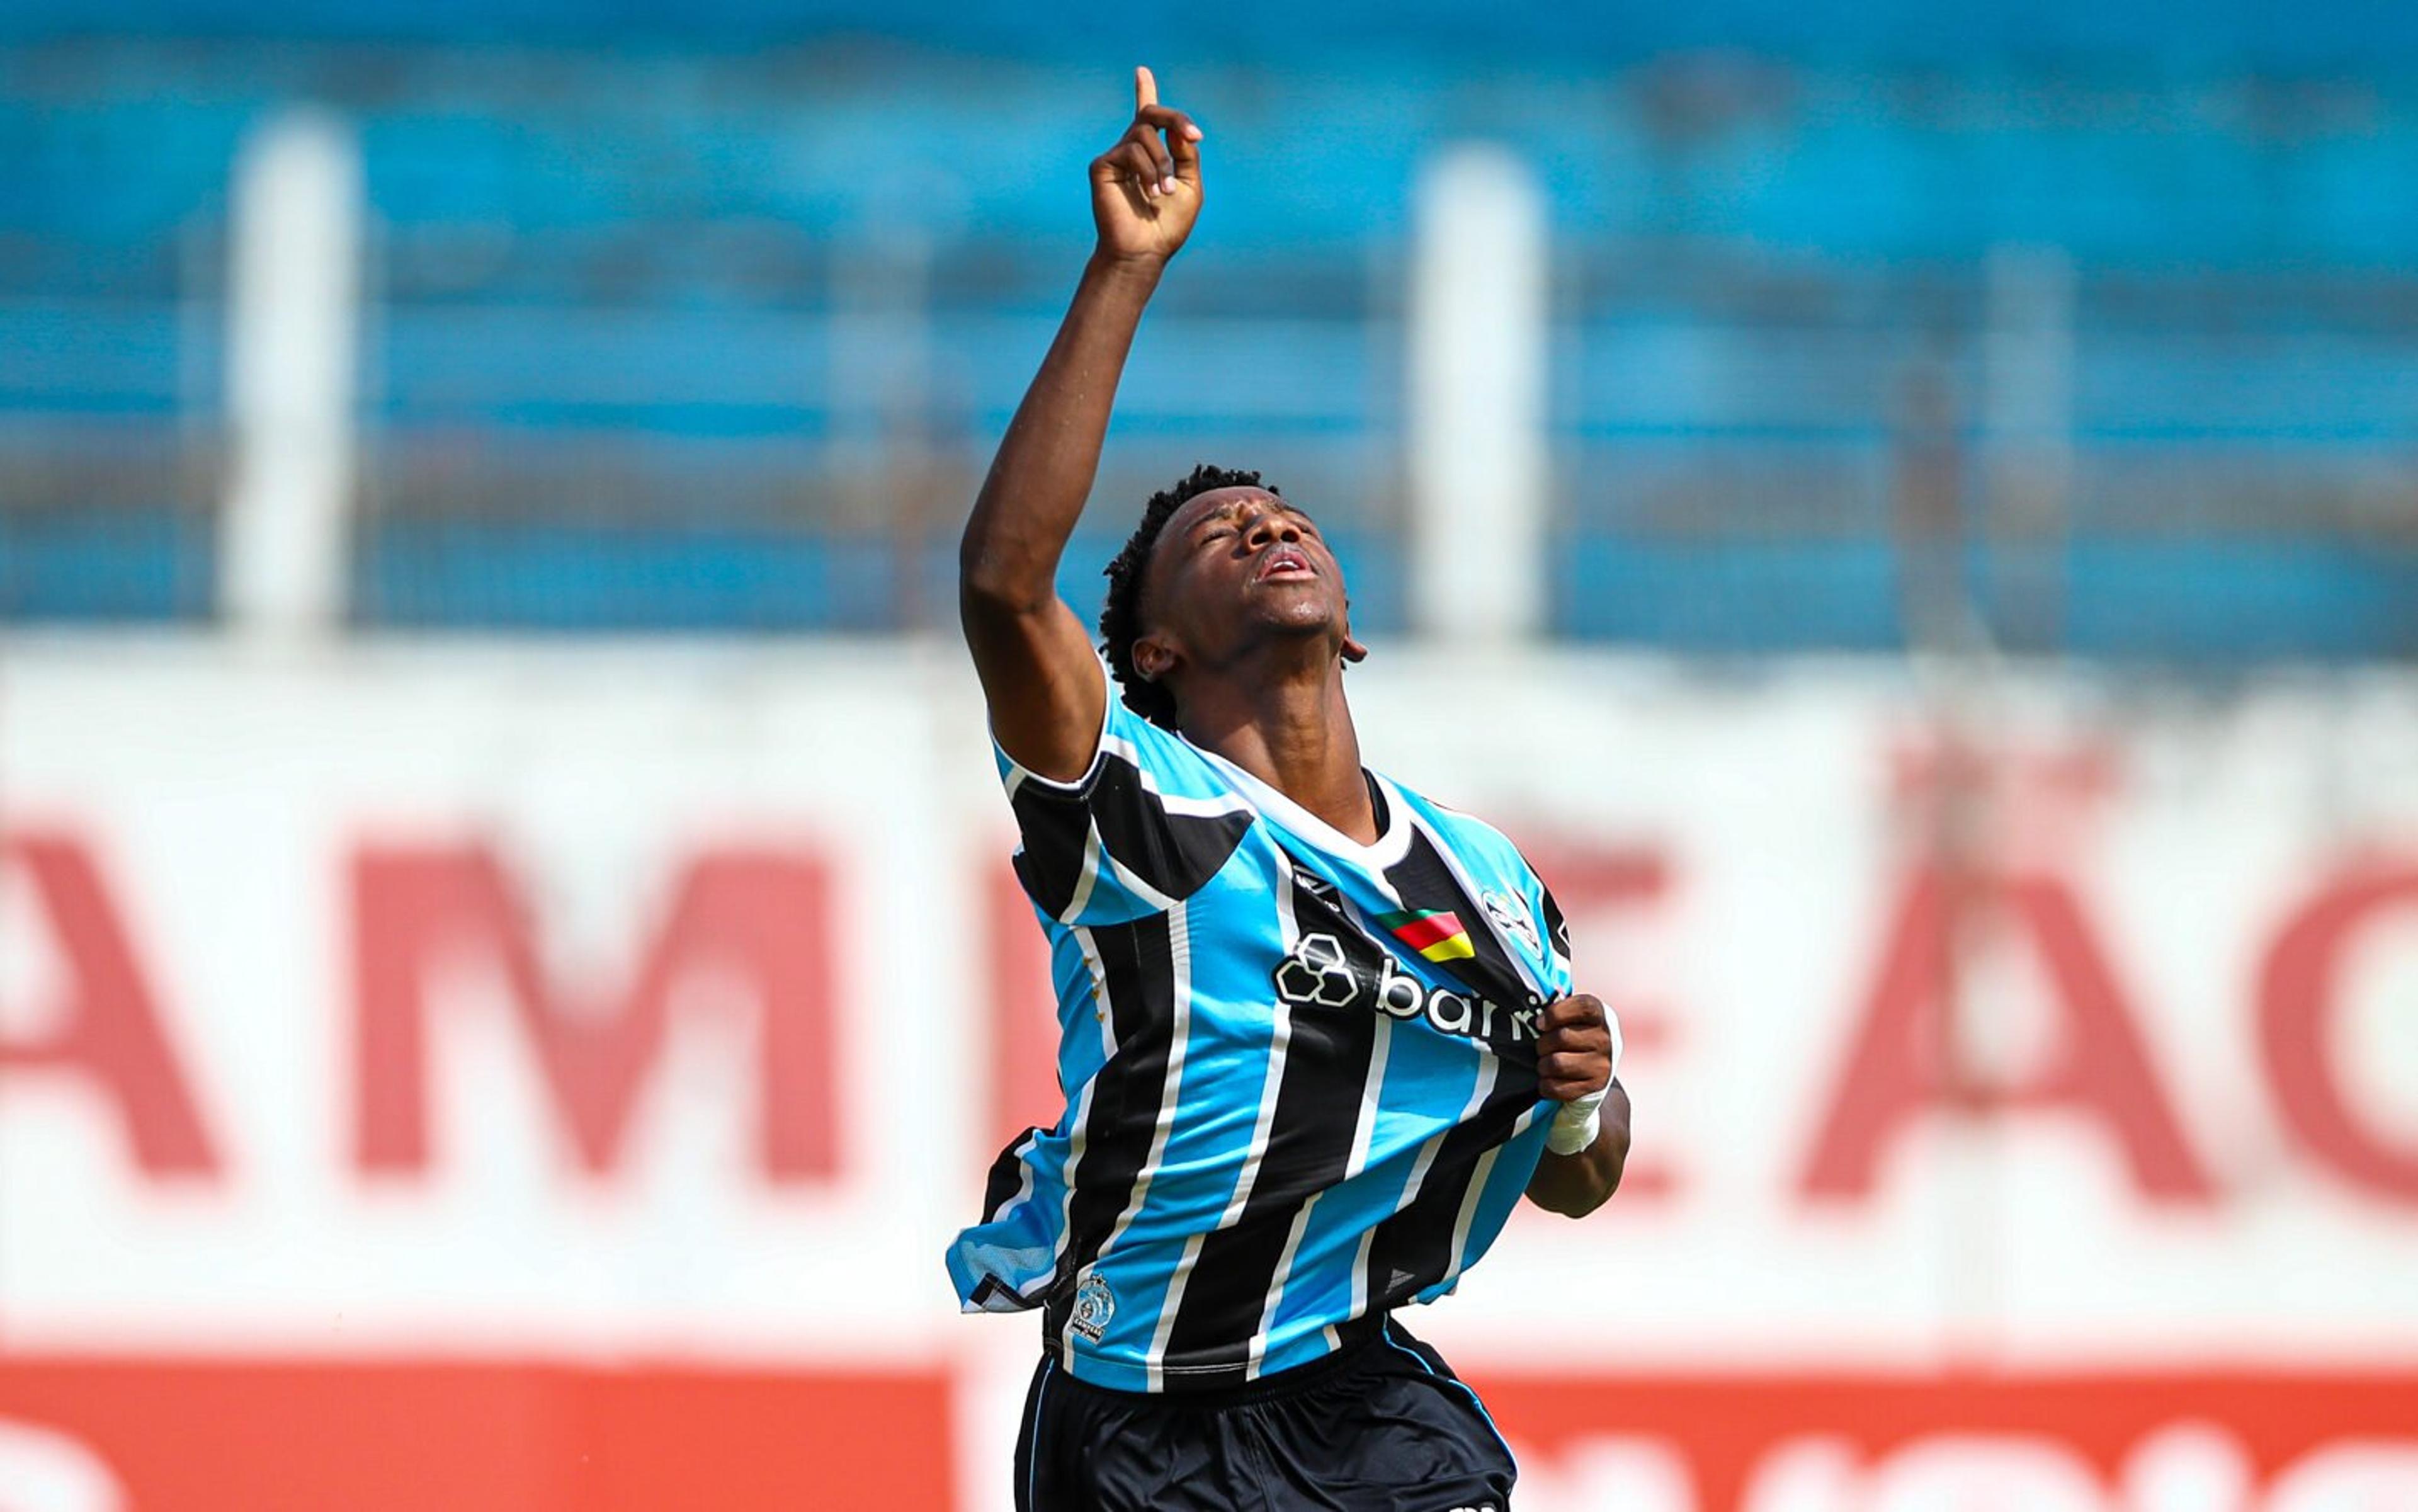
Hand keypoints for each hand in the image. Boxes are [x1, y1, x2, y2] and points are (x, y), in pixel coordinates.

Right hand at [1091, 66, 1203, 264]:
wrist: (1144, 251)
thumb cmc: (1168, 224)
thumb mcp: (1189, 185)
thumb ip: (1185, 154)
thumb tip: (1177, 128)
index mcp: (1153, 154)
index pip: (1147, 117)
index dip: (1143, 91)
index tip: (1141, 70)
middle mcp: (1131, 150)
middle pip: (1150, 114)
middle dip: (1175, 118)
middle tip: (1194, 137)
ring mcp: (1115, 156)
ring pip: (1144, 135)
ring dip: (1162, 163)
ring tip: (1164, 192)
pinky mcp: (1102, 166)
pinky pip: (1130, 151)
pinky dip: (1147, 170)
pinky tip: (1150, 192)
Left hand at [1536, 993, 1615, 1103]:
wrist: (1599, 1071)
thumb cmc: (1578, 1035)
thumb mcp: (1575, 1017)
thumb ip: (1559, 1007)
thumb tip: (1534, 1005)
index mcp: (1601, 1015)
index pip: (1581, 1007)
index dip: (1555, 1014)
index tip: (1541, 1023)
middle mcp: (1606, 1039)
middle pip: (1561, 1037)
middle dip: (1542, 1043)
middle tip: (1542, 1047)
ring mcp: (1602, 1066)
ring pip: (1556, 1064)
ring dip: (1543, 1065)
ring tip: (1546, 1063)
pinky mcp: (1594, 1088)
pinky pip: (1556, 1087)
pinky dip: (1546, 1085)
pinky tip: (1550, 1079)